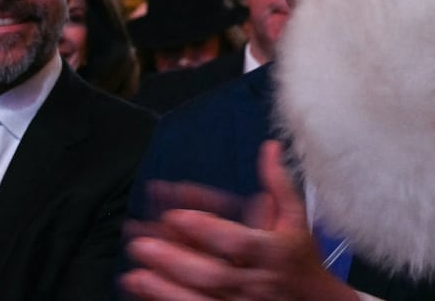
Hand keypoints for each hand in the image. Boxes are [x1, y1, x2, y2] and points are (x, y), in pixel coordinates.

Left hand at [120, 142, 356, 300]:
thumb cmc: (300, 259)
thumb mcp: (297, 219)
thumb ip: (280, 184)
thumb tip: (269, 149)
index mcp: (274, 251)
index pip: (237, 240)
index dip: (206, 228)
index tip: (177, 215)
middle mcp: (257, 280)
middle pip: (212, 272)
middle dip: (175, 259)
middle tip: (142, 244)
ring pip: (198, 297)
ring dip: (165, 286)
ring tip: (135, 272)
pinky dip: (168, 300)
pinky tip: (145, 290)